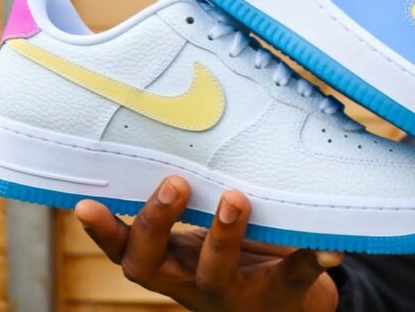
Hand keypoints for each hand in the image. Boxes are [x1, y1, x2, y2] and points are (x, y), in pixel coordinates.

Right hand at [75, 176, 342, 311]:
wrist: (287, 302)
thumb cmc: (238, 252)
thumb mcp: (207, 230)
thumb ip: (198, 193)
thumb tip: (189, 120)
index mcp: (174, 260)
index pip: (127, 251)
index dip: (104, 233)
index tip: (85, 204)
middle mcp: (193, 280)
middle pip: (153, 265)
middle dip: (157, 224)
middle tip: (175, 184)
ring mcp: (236, 291)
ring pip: (214, 273)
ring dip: (222, 236)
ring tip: (235, 199)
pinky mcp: (283, 292)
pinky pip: (296, 275)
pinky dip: (312, 258)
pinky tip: (329, 247)